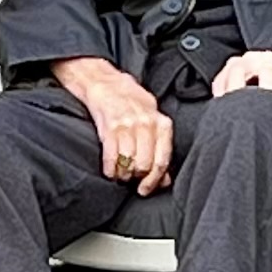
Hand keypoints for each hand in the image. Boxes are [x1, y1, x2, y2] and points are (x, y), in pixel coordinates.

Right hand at [57, 58, 174, 193]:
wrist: (105, 83)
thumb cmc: (131, 102)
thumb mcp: (152, 119)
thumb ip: (160, 147)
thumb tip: (165, 178)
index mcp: (161, 123)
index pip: (163, 159)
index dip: (155, 180)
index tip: (147, 188)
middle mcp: (146, 124)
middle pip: (145, 164)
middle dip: (138, 178)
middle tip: (133, 181)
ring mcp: (127, 125)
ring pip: (129, 163)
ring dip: (124, 175)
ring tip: (121, 175)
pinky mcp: (109, 128)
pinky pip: (111, 157)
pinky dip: (110, 169)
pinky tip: (110, 171)